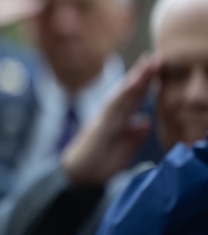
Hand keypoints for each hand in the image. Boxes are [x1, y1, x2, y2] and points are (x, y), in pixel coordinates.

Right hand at [62, 54, 159, 185]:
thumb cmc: (99, 165)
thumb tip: (144, 121)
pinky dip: (122, 97)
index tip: (157, 68)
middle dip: (141, 76)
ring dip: (134, 81)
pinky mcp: (98, 127)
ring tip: (146, 66)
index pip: (133, 100)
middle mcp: (109, 117)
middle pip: (127, 94)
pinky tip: (131, 87)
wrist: (77, 177)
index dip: (144, 84)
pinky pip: (112, 109)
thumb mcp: (123, 151)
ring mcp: (103, 120)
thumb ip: (134, 137)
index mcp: (116, 121)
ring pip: (121, 97)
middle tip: (155, 58)